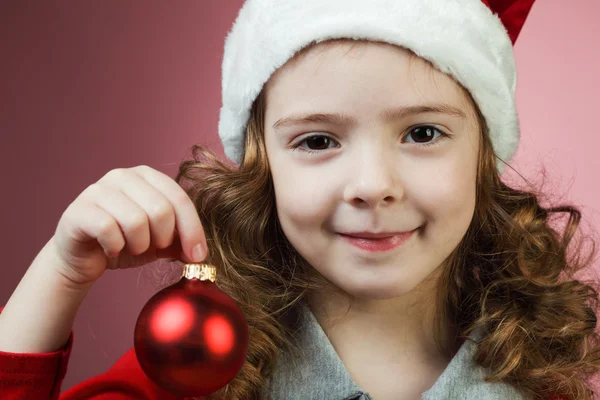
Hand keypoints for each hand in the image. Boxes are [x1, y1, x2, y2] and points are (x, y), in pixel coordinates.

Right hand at [49, 165, 207, 286]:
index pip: (180, 199)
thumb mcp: (160, 242)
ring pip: (136, 221)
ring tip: (130, 248)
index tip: (197, 256)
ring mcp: (98, 189)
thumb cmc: (124, 243)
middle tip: (152, 248)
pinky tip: (111, 250)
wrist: (83, 258)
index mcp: (148, 176)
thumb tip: (200, 252)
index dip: (193, 230)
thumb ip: (181, 241)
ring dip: (138, 245)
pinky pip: (108, 229)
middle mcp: (123, 176)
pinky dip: (115, 247)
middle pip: (161, 210)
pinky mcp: (79, 209)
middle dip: (163, 238)